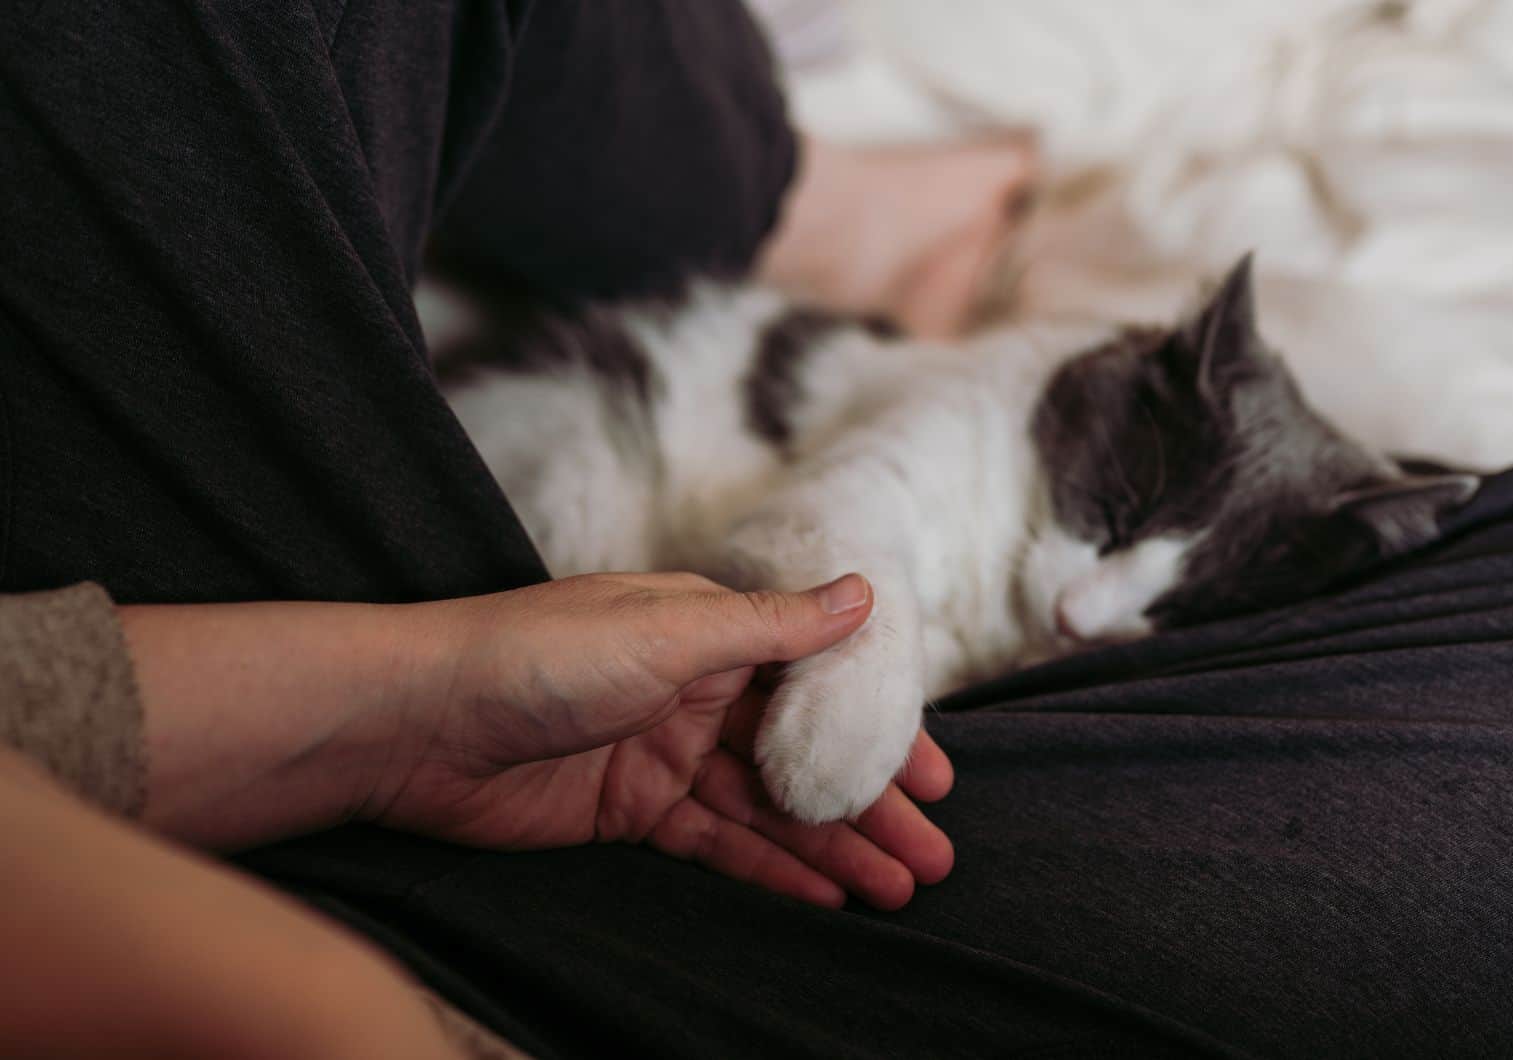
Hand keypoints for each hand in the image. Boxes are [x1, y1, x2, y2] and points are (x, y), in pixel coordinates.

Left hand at [365, 572, 954, 909]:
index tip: (937, 779)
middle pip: (799, 753)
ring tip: (897, 887)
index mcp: (708, 630)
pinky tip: (822, 897)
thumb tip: (861, 593)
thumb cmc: (537, 654)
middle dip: (867, 802)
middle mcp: (693, 689)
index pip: (816, 681)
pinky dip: (767, 869)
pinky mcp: (628, 810)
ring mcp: (662, 752)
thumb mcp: (668, 630)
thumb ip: (770, 625)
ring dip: (831, 846)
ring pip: (766, 807)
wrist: (414, 721)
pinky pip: (713, 843)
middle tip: (933, 856)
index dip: (878, 729)